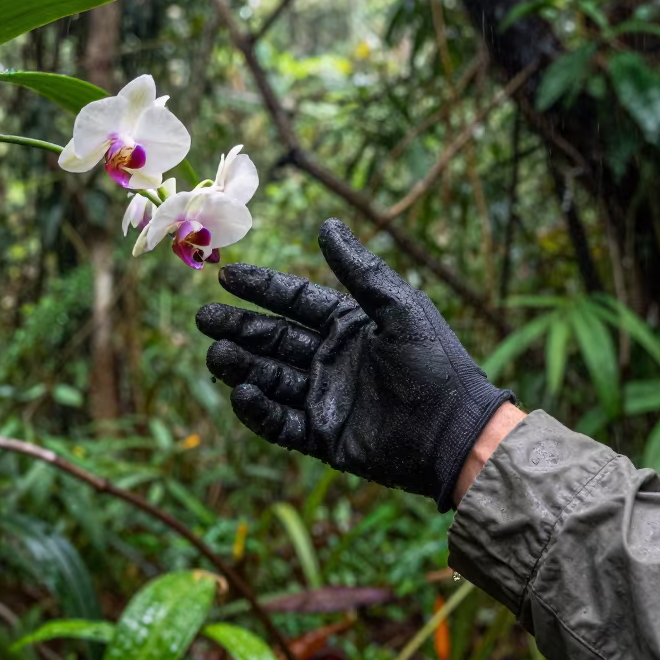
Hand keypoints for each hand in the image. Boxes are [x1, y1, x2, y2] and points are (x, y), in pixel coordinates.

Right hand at [196, 219, 514, 511]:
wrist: (455, 432)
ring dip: (240, 366)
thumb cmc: (435, 363)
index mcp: (348, 325)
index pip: (293, 301)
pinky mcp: (322, 436)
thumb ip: (360, 270)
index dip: (260, 288)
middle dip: (238, 328)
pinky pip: (279, 421)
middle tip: (203, 319)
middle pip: (272, 339)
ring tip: (216, 354)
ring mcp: (323, 397)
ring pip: (269, 378)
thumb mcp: (399, 308)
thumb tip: (326, 224)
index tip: (225, 276)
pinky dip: (258, 409)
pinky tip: (242, 393)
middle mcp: (330, 358)